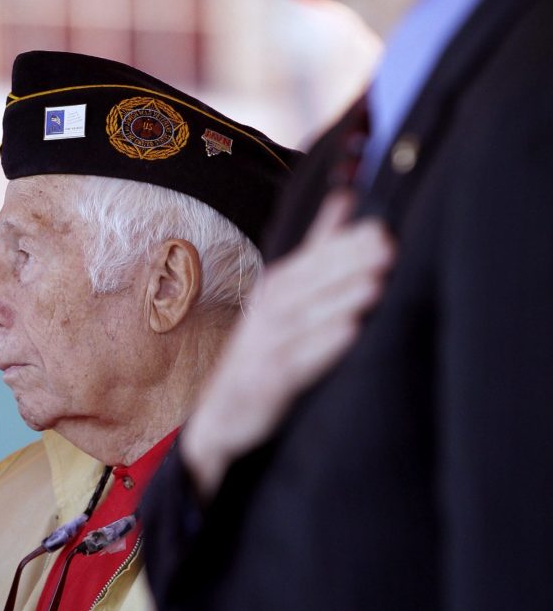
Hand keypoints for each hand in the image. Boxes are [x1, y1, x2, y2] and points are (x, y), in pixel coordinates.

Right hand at [181, 191, 395, 499]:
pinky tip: (350, 333)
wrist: (223, 416)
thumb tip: (346, 195)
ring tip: (376, 286)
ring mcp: (264, 346)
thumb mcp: (288, 295)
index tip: (380, 227)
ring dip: (338, 301)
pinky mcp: (265, 383)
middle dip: (347, 265)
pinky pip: (296, 363)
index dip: (344, 243)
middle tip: (387, 247)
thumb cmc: (267, 350)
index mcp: (278, 288)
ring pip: (304, 319)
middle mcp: (269, 312)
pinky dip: (321, 347)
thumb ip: (319, 247)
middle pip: (310, 283)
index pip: (312, 258)